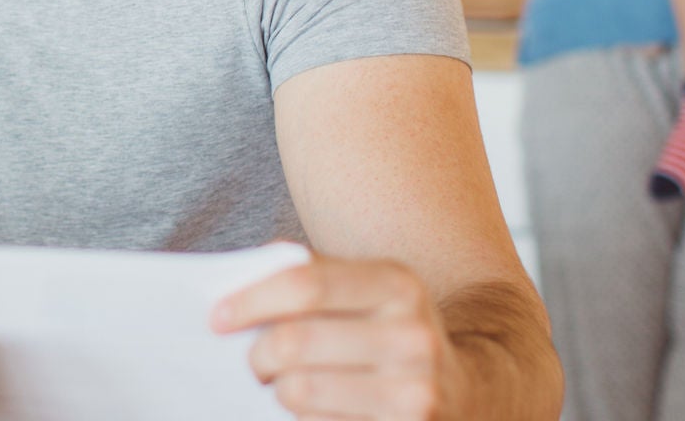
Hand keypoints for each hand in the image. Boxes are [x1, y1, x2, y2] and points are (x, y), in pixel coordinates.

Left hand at [214, 257, 457, 419]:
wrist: (467, 392)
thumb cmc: (389, 333)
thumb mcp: (367, 290)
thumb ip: (310, 277)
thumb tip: (237, 283)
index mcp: (398, 284)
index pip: (305, 284)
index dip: (251, 301)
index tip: (217, 317)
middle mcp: (412, 335)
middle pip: (293, 342)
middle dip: (255, 355)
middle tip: (252, 363)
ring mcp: (414, 392)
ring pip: (298, 392)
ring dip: (276, 392)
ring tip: (284, 386)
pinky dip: (302, 419)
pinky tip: (312, 410)